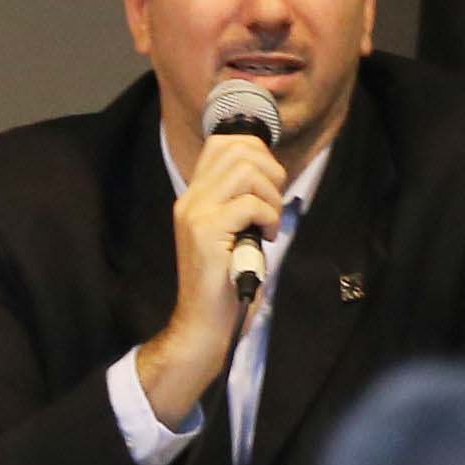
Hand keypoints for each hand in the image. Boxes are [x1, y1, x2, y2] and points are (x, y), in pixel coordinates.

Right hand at [136, 131, 287, 425]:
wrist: (203, 321)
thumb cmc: (224, 282)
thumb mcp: (231, 232)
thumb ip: (239, 202)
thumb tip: (269, 176)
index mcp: (193, 196)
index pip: (221, 144)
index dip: (255, 150)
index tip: (269, 180)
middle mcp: (190, 199)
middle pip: (237, 150)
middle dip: (270, 171)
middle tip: (274, 203)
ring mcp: (196, 214)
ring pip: (245, 172)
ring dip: (271, 195)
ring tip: (270, 222)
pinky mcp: (207, 232)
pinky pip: (250, 204)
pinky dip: (269, 217)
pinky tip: (267, 238)